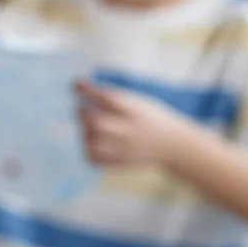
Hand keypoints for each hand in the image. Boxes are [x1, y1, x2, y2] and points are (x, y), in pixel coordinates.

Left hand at [77, 81, 196, 166]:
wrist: (172, 144)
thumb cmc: (148, 117)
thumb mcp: (137, 101)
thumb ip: (110, 96)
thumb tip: (76, 85)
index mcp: (134, 110)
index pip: (107, 98)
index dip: (88, 90)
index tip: (75, 85)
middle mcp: (128, 129)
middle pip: (97, 123)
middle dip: (82, 113)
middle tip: (80, 109)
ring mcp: (124, 148)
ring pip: (91, 142)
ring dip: (84, 132)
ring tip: (89, 128)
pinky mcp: (120, 161)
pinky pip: (92, 157)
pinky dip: (88, 148)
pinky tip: (94, 141)